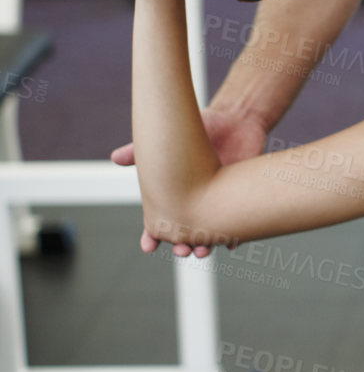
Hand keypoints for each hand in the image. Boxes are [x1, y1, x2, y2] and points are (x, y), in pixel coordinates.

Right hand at [111, 105, 267, 256]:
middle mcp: (197, 201)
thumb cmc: (200, 129)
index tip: (148, 246)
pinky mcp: (240, 199)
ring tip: (202, 251)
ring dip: (206, 246)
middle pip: (185, 233)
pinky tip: (233, 244)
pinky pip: (239, 225)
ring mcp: (219, 202)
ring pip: (210, 234)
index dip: (152, 236)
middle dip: (182, 245)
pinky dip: (236, 236)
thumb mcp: (171, 139)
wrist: (236, 120)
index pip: (161, 221)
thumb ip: (142, 150)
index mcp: (176, 192)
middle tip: (181, 250)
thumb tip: (115, 158)